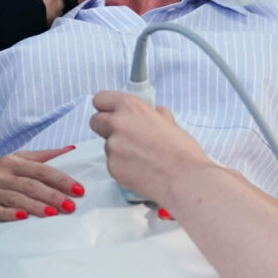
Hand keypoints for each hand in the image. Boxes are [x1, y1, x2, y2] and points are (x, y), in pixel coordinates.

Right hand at [0, 146, 83, 223]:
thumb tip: (70, 149)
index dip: (61, 179)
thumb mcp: (12, 162)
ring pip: (16, 197)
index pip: (42, 169)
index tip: (79, 189)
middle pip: (31, 185)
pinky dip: (9, 213)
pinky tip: (22, 218)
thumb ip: (40, 157)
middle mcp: (0, 173)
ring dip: (36, 206)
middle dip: (53, 195)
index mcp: (12, 161)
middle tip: (71, 207)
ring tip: (53, 214)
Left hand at [90, 91, 209, 204]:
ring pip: (106, 145)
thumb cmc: (182, 150)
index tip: (112, 113)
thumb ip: (156, 115)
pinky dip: (122, 166)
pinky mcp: (111, 167)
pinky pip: (112, 163)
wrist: (183, 179)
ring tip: (141, 158)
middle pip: (95, 121)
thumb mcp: (171, 123)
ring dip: (118, 149)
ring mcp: (111, 147)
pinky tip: (140, 170)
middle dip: (105, 127)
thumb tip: (155, 113)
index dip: (106, 107)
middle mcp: (117, 124)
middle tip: (123, 136)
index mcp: (131, 107)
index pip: (100, 99)